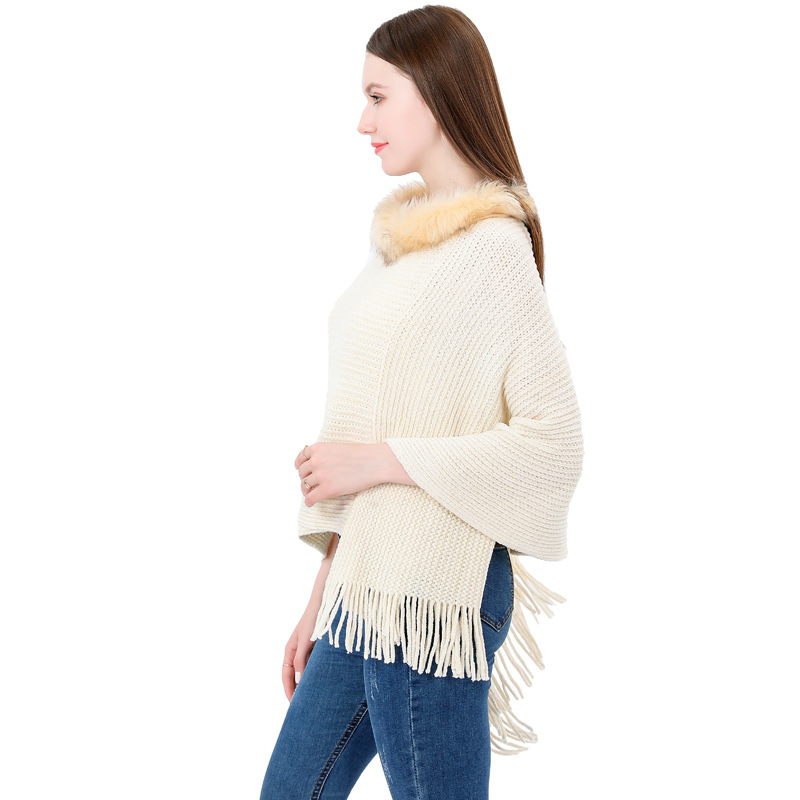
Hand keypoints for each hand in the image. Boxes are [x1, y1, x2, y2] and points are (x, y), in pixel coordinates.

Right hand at [282, 605, 318, 700]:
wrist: (326, 603)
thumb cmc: (313, 619)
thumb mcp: (304, 641)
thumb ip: (301, 660)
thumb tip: (298, 681)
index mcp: (290, 651)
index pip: (286, 676)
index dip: (289, 691)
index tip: (294, 705)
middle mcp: (297, 652)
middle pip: (295, 676)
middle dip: (298, 690)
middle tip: (305, 706)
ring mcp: (307, 650)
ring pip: (306, 672)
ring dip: (308, 683)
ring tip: (315, 697)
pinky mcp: (318, 648)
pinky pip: (315, 665)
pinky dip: (317, 674)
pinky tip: (324, 681)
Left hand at [295, 442, 414, 506]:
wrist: (375, 462)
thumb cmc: (361, 455)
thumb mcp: (337, 448)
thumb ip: (324, 455)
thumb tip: (314, 466)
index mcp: (318, 448)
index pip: (301, 458)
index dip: (300, 465)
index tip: (300, 470)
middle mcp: (316, 461)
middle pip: (302, 473)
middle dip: (306, 478)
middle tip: (312, 483)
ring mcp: (321, 475)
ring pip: (305, 486)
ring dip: (307, 490)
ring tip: (313, 493)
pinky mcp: (327, 489)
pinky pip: (310, 498)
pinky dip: (309, 502)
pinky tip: (311, 503)